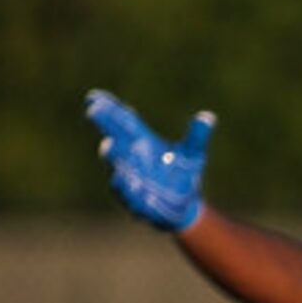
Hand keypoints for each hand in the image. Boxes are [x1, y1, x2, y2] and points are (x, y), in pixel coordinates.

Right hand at [83, 89, 212, 231]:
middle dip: (104, 127)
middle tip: (94, 112)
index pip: (123, 121)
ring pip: (117, 164)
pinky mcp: (134, 199)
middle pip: (114, 137)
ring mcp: (129, 177)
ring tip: (109, 144)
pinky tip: (126, 180)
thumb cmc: (183, 173)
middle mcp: (130, 157)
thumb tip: (208, 117)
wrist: (183, 205)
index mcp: (142, 141)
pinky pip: (127, 192)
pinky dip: (126, 186)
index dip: (109, 108)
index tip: (93, 97)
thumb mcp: (193, 154)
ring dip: (113, 155)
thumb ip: (197, 136)